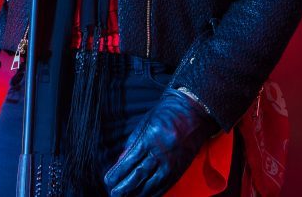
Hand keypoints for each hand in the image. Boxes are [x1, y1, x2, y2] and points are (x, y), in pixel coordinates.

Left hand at [103, 87, 218, 196]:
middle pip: (139, 175)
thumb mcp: (145, 124)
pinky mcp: (180, 169)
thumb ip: (132, 144)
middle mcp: (161, 153)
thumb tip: (120, 162)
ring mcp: (172, 163)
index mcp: (150, 139)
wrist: (193, 112)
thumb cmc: (166, 114)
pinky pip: (165, 185)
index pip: (130, 161)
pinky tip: (145, 196)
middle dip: (125, 187)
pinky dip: (153, 193)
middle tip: (114, 193)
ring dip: (137, 193)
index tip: (108, 181)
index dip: (118, 173)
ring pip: (152, 184)